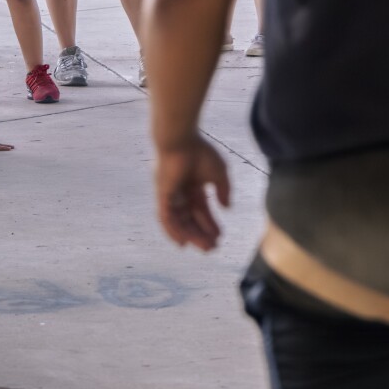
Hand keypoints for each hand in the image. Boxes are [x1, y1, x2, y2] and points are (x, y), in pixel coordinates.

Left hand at [155, 135, 229, 251]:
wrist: (181, 140)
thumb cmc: (200, 152)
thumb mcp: (219, 173)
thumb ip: (223, 190)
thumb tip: (227, 208)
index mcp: (192, 185)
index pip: (201, 209)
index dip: (210, 223)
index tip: (220, 236)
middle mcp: (180, 191)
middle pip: (190, 218)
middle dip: (201, 233)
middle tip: (212, 248)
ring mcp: (170, 194)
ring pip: (180, 220)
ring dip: (191, 235)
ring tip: (204, 247)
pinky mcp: (162, 195)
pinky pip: (166, 217)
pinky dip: (173, 230)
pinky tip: (183, 242)